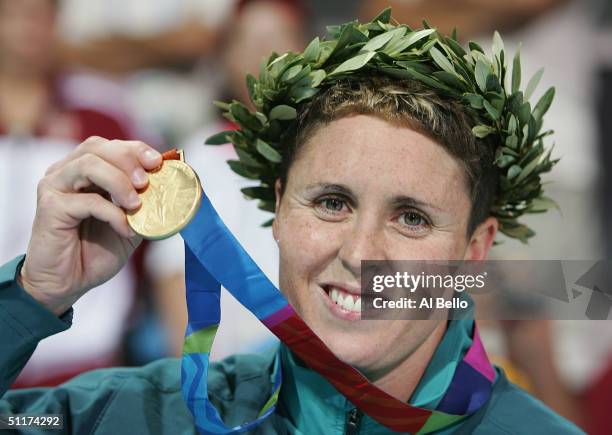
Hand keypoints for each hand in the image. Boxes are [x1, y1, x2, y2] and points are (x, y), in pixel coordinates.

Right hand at [19, 136, 161, 315]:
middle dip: (127, 159)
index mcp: (84, 171)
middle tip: (146, 181)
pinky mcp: (50, 208)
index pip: (109, 146)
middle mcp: (65, 173)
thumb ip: (145, 205)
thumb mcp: (130, 224)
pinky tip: (124, 229)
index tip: (158, 162)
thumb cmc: (96, 251)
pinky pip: (86, 201)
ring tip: (137, 203)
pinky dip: (112, 213)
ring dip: (119, 181)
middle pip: (96, 147)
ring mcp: (54, 187)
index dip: (135, 149)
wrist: (68, 283)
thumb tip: (174, 188)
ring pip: (88, 165)